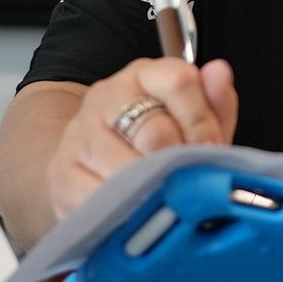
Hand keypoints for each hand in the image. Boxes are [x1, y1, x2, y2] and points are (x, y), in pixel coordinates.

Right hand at [46, 56, 237, 221]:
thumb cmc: (155, 143)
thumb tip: (219, 72)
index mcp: (145, 74)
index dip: (202, 121)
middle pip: (155, 130)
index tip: (212, 147)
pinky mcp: (63, 175)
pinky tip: (136, 208)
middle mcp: (107, 96)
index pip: (179, 81)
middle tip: (188, 177)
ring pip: (127, 166)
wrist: (94, 168)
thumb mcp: (193, 120)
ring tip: (165, 195)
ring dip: (154, 188)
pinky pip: (101, 197)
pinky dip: (126, 208)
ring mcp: (80, 135)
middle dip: (180, 160)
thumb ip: (214, 101)